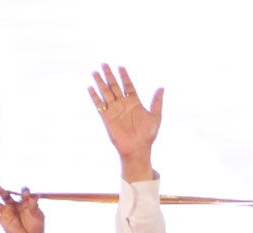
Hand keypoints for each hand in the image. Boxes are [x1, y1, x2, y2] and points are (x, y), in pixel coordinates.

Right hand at [0, 184, 44, 232]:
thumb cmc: (37, 227)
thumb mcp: (38, 215)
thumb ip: (33, 205)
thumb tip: (31, 195)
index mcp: (24, 202)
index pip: (21, 194)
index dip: (23, 192)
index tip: (25, 193)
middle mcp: (14, 205)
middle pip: (5, 195)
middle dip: (0, 190)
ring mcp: (7, 213)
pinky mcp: (3, 221)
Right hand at [89, 64, 162, 178]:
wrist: (137, 148)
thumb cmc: (148, 135)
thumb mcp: (155, 117)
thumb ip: (157, 102)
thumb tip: (162, 87)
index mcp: (134, 103)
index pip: (128, 86)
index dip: (124, 76)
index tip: (121, 67)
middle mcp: (123, 104)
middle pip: (115, 86)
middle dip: (110, 75)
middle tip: (104, 64)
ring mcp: (114, 110)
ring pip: (106, 92)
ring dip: (100, 82)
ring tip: (95, 72)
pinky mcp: (107, 117)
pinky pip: (99, 104)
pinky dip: (94, 96)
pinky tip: (90, 87)